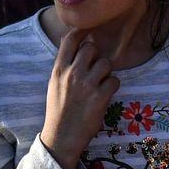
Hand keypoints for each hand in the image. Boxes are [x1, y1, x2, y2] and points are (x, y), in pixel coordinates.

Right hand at [39, 31, 119, 168]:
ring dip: (106, 72)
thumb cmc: (58, 109)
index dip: (81, 31)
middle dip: (96, 56)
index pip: (70, 40)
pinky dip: (112, 86)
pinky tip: (104, 94)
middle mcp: (72, 74)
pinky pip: (114, 80)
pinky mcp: (100, 97)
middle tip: (94, 69)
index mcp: (58, 70)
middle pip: (92, 48)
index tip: (88, 30)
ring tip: (99, 84)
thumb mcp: (54, 83)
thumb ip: (63, 63)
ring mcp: (87, 85)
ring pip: (106, 63)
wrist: (61, 137)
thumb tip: (69, 40)